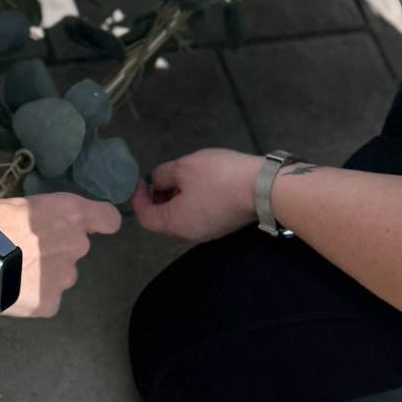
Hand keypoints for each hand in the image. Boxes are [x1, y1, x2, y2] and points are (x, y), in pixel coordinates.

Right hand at [0, 193, 121, 317]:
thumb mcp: (16, 203)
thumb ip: (35, 214)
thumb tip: (28, 221)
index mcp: (71, 214)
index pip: (108, 218)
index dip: (100, 222)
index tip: (91, 225)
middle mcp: (77, 245)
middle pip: (76, 248)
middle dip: (57, 249)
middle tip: (27, 250)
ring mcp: (66, 277)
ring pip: (61, 275)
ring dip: (45, 274)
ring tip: (17, 273)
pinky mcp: (52, 303)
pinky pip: (46, 298)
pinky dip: (33, 296)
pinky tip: (13, 291)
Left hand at [131, 149, 260, 243]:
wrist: (263, 188)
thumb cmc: (218, 177)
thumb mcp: (184, 167)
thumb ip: (163, 175)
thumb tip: (157, 181)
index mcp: (176, 223)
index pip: (145, 217)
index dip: (138, 198)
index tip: (141, 179)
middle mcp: (190, 233)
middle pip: (164, 219)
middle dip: (158, 196)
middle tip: (164, 176)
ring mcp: (209, 231)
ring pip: (182, 216)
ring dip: (176, 197)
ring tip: (183, 176)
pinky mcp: (223, 224)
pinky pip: (198, 214)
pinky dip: (192, 200)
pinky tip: (202, 182)